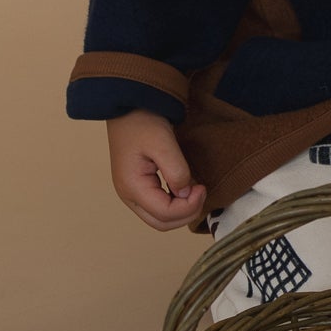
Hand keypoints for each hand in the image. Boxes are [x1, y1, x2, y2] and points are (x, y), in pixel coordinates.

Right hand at [106, 110, 207, 230]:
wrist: (129, 107)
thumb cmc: (143, 122)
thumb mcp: (163, 144)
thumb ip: (176, 171)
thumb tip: (185, 193)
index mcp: (132, 187)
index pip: (165, 214)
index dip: (188, 207)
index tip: (202, 187)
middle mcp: (128, 195)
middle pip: (161, 223)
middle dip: (186, 214)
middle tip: (201, 192)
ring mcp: (131, 192)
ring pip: (158, 218)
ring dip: (180, 211)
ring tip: (195, 190)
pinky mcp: (137, 187)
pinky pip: (157, 207)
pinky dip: (174, 205)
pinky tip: (185, 188)